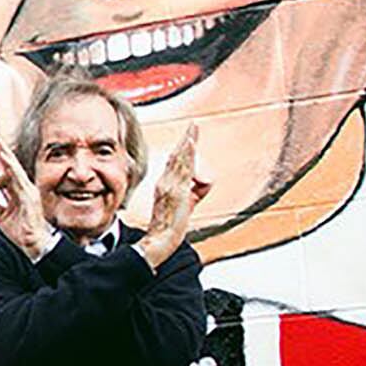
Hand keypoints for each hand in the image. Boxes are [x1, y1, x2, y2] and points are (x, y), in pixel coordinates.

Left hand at [0, 139, 52, 259]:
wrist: (33, 245)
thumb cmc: (22, 231)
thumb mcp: (0, 216)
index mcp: (17, 192)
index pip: (6, 172)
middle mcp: (24, 189)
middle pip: (11, 166)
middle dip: (1, 152)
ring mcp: (28, 192)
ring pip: (15, 170)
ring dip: (6, 157)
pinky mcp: (29, 197)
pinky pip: (18, 180)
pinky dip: (11, 169)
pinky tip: (5, 161)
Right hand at [135, 125, 210, 268]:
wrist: (160, 241)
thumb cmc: (171, 226)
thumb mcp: (188, 205)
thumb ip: (197, 191)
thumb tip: (206, 181)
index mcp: (166, 185)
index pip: (175, 162)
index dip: (183, 148)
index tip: (189, 136)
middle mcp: (165, 183)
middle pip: (177, 157)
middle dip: (186, 139)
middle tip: (194, 125)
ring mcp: (169, 186)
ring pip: (180, 161)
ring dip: (187, 144)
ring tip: (194, 130)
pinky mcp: (176, 192)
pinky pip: (182, 170)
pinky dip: (186, 156)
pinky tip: (190, 145)